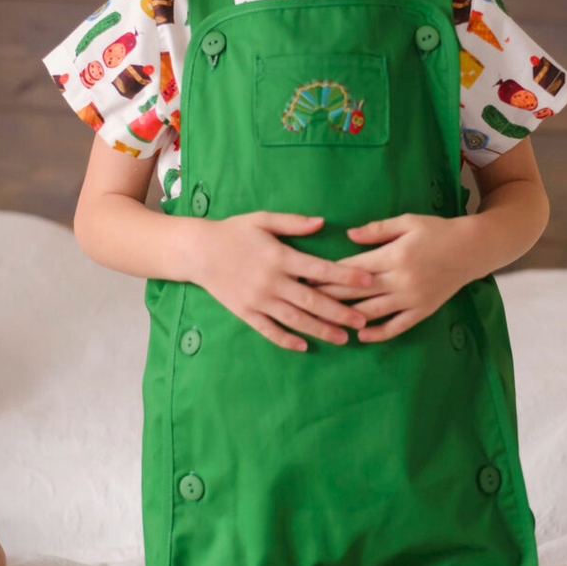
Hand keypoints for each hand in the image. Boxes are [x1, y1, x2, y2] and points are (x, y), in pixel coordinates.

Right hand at [189, 212, 374, 352]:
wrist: (197, 251)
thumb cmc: (233, 232)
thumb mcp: (263, 219)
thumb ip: (293, 222)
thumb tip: (322, 222)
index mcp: (280, 257)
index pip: (320, 269)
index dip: (346, 276)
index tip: (368, 281)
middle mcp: (272, 281)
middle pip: (312, 300)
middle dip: (339, 312)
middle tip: (362, 321)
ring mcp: (258, 300)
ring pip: (295, 319)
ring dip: (320, 330)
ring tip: (343, 338)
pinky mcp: (245, 312)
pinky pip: (269, 330)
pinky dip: (286, 340)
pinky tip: (304, 346)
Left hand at [305, 214, 469, 342]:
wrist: (472, 249)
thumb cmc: (437, 231)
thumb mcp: (407, 221)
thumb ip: (377, 230)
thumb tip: (348, 236)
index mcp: (394, 256)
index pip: (353, 268)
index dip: (328, 274)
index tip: (306, 277)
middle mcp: (401, 280)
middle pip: (357, 292)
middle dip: (328, 296)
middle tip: (304, 301)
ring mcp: (412, 298)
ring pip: (373, 312)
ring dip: (346, 318)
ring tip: (324, 322)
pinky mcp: (422, 311)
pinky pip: (397, 326)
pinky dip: (378, 332)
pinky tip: (360, 335)